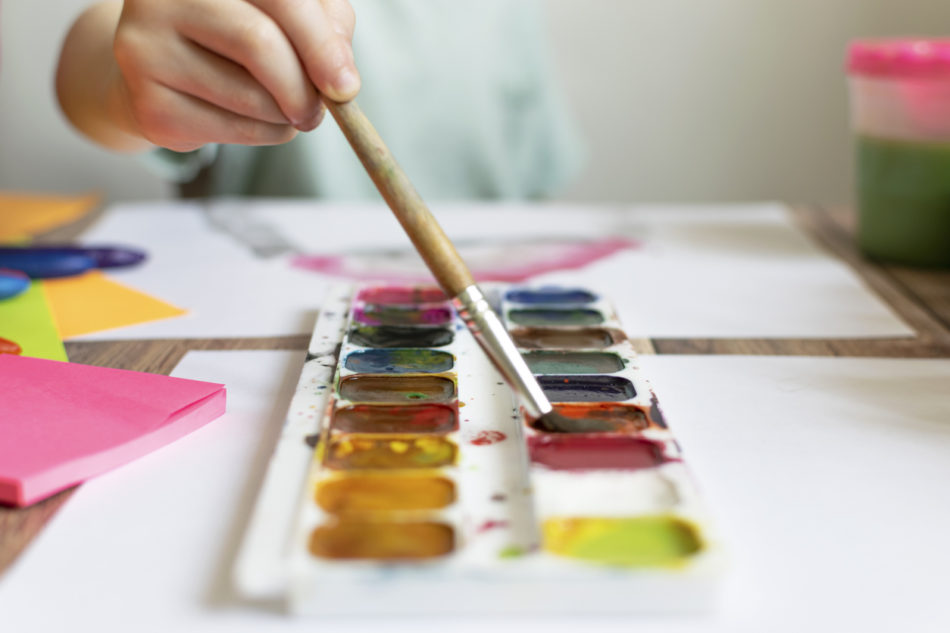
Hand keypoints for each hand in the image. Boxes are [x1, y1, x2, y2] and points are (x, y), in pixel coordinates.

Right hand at [58, 0, 358, 151]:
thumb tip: (340, 74)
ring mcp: (145, 49)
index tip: (345, 86)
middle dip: (304, 89)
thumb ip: (326, 27)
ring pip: (248, 97)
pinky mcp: (149, 104)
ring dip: (286, 117)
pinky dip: (261, 135)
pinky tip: (254, 120)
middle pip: (258, 44)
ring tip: (285, 110)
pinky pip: (229, 131)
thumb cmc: (238, 33)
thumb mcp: (289, 15)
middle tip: (319, 111)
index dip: (319, 44)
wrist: (167, 71)